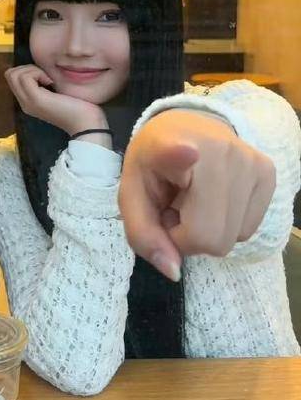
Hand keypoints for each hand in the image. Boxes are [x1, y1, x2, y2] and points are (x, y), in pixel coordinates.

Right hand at [5, 64, 107, 134]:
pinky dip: (37, 73)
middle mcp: (24, 103)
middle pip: (10, 75)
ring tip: (48, 79)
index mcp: (28, 101)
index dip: (27, 70)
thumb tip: (41, 68)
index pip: (13, 78)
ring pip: (14, 74)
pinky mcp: (35, 99)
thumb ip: (46, 84)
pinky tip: (50, 82)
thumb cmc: (77, 107)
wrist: (85, 123)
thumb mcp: (57, 93)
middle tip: (45, 76)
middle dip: (27, 68)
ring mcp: (28, 102)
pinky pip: (25, 77)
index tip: (46, 76)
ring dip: (32, 70)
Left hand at [118, 110, 275, 280]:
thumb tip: (174, 271)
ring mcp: (249, 160)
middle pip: (210, 237)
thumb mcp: (132, 197)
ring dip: (206, 230)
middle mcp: (218, 149)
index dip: (179, 156)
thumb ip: (143, 235)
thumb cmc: (154, 164)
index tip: (186, 152)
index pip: (178, 153)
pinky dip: (227, 225)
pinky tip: (213, 199)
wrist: (186, 127)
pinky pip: (248, 229)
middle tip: (174, 209)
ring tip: (193, 200)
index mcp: (167, 145)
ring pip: (232, 238)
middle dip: (185, 236)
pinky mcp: (268, 172)